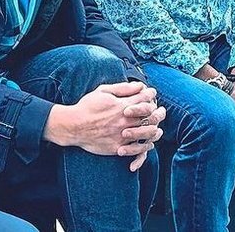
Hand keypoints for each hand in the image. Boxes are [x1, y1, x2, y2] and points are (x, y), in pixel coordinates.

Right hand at [45, 80, 163, 170]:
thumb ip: (123, 88)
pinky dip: (145, 146)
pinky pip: (137, 149)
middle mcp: (124, 120)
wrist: (73, 126)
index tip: (152, 93)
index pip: (144, 98)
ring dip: (155, 129)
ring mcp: (122, 135)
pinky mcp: (118, 147)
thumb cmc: (87, 107)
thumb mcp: (103, 91)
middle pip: (150, 116)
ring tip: (158, 128)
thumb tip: (140, 85)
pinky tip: (148, 143)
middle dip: (158, 111)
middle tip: (161, 110)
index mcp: (122, 105)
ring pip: (147, 133)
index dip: (150, 94)